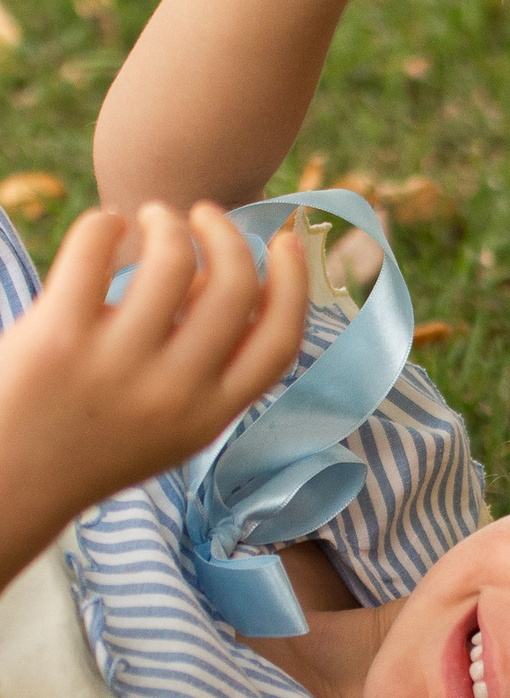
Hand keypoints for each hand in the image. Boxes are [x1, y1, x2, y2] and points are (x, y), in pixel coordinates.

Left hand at [0, 203, 307, 585]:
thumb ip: (209, 368)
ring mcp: (116, 364)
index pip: (279, 340)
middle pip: (234, 286)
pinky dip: (104, 223)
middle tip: (202, 215)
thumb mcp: (174, 427)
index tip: (286, 241)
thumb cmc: (98, 444)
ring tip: (149, 218)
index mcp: (210, 415)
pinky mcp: (57, 335)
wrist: (15, 483)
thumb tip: (223, 273)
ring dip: (166, 221)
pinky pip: (95, 248)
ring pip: (172, 257)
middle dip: (226, 233)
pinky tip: (104, 229)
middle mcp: (173, 391)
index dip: (294, 282)